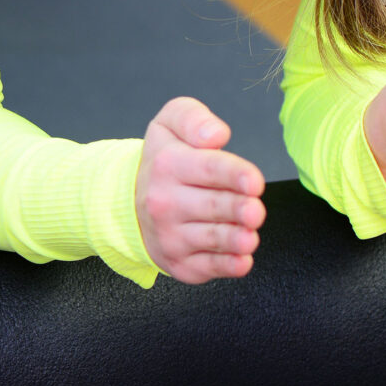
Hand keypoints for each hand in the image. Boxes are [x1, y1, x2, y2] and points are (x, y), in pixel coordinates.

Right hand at [135, 97, 266, 283]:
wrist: (130, 205)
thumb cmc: (164, 161)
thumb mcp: (170, 124)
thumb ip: (194, 118)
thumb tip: (215, 135)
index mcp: (168, 164)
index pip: (207, 167)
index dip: (233, 174)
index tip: (254, 181)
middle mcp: (166, 202)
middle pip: (212, 205)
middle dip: (237, 209)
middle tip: (254, 211)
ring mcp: (171, 236)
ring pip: (211, 238)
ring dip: (234, 239)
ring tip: (249, 236)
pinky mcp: (181, 263)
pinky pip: (208, 267)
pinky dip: (227, 266)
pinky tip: (242, 259)